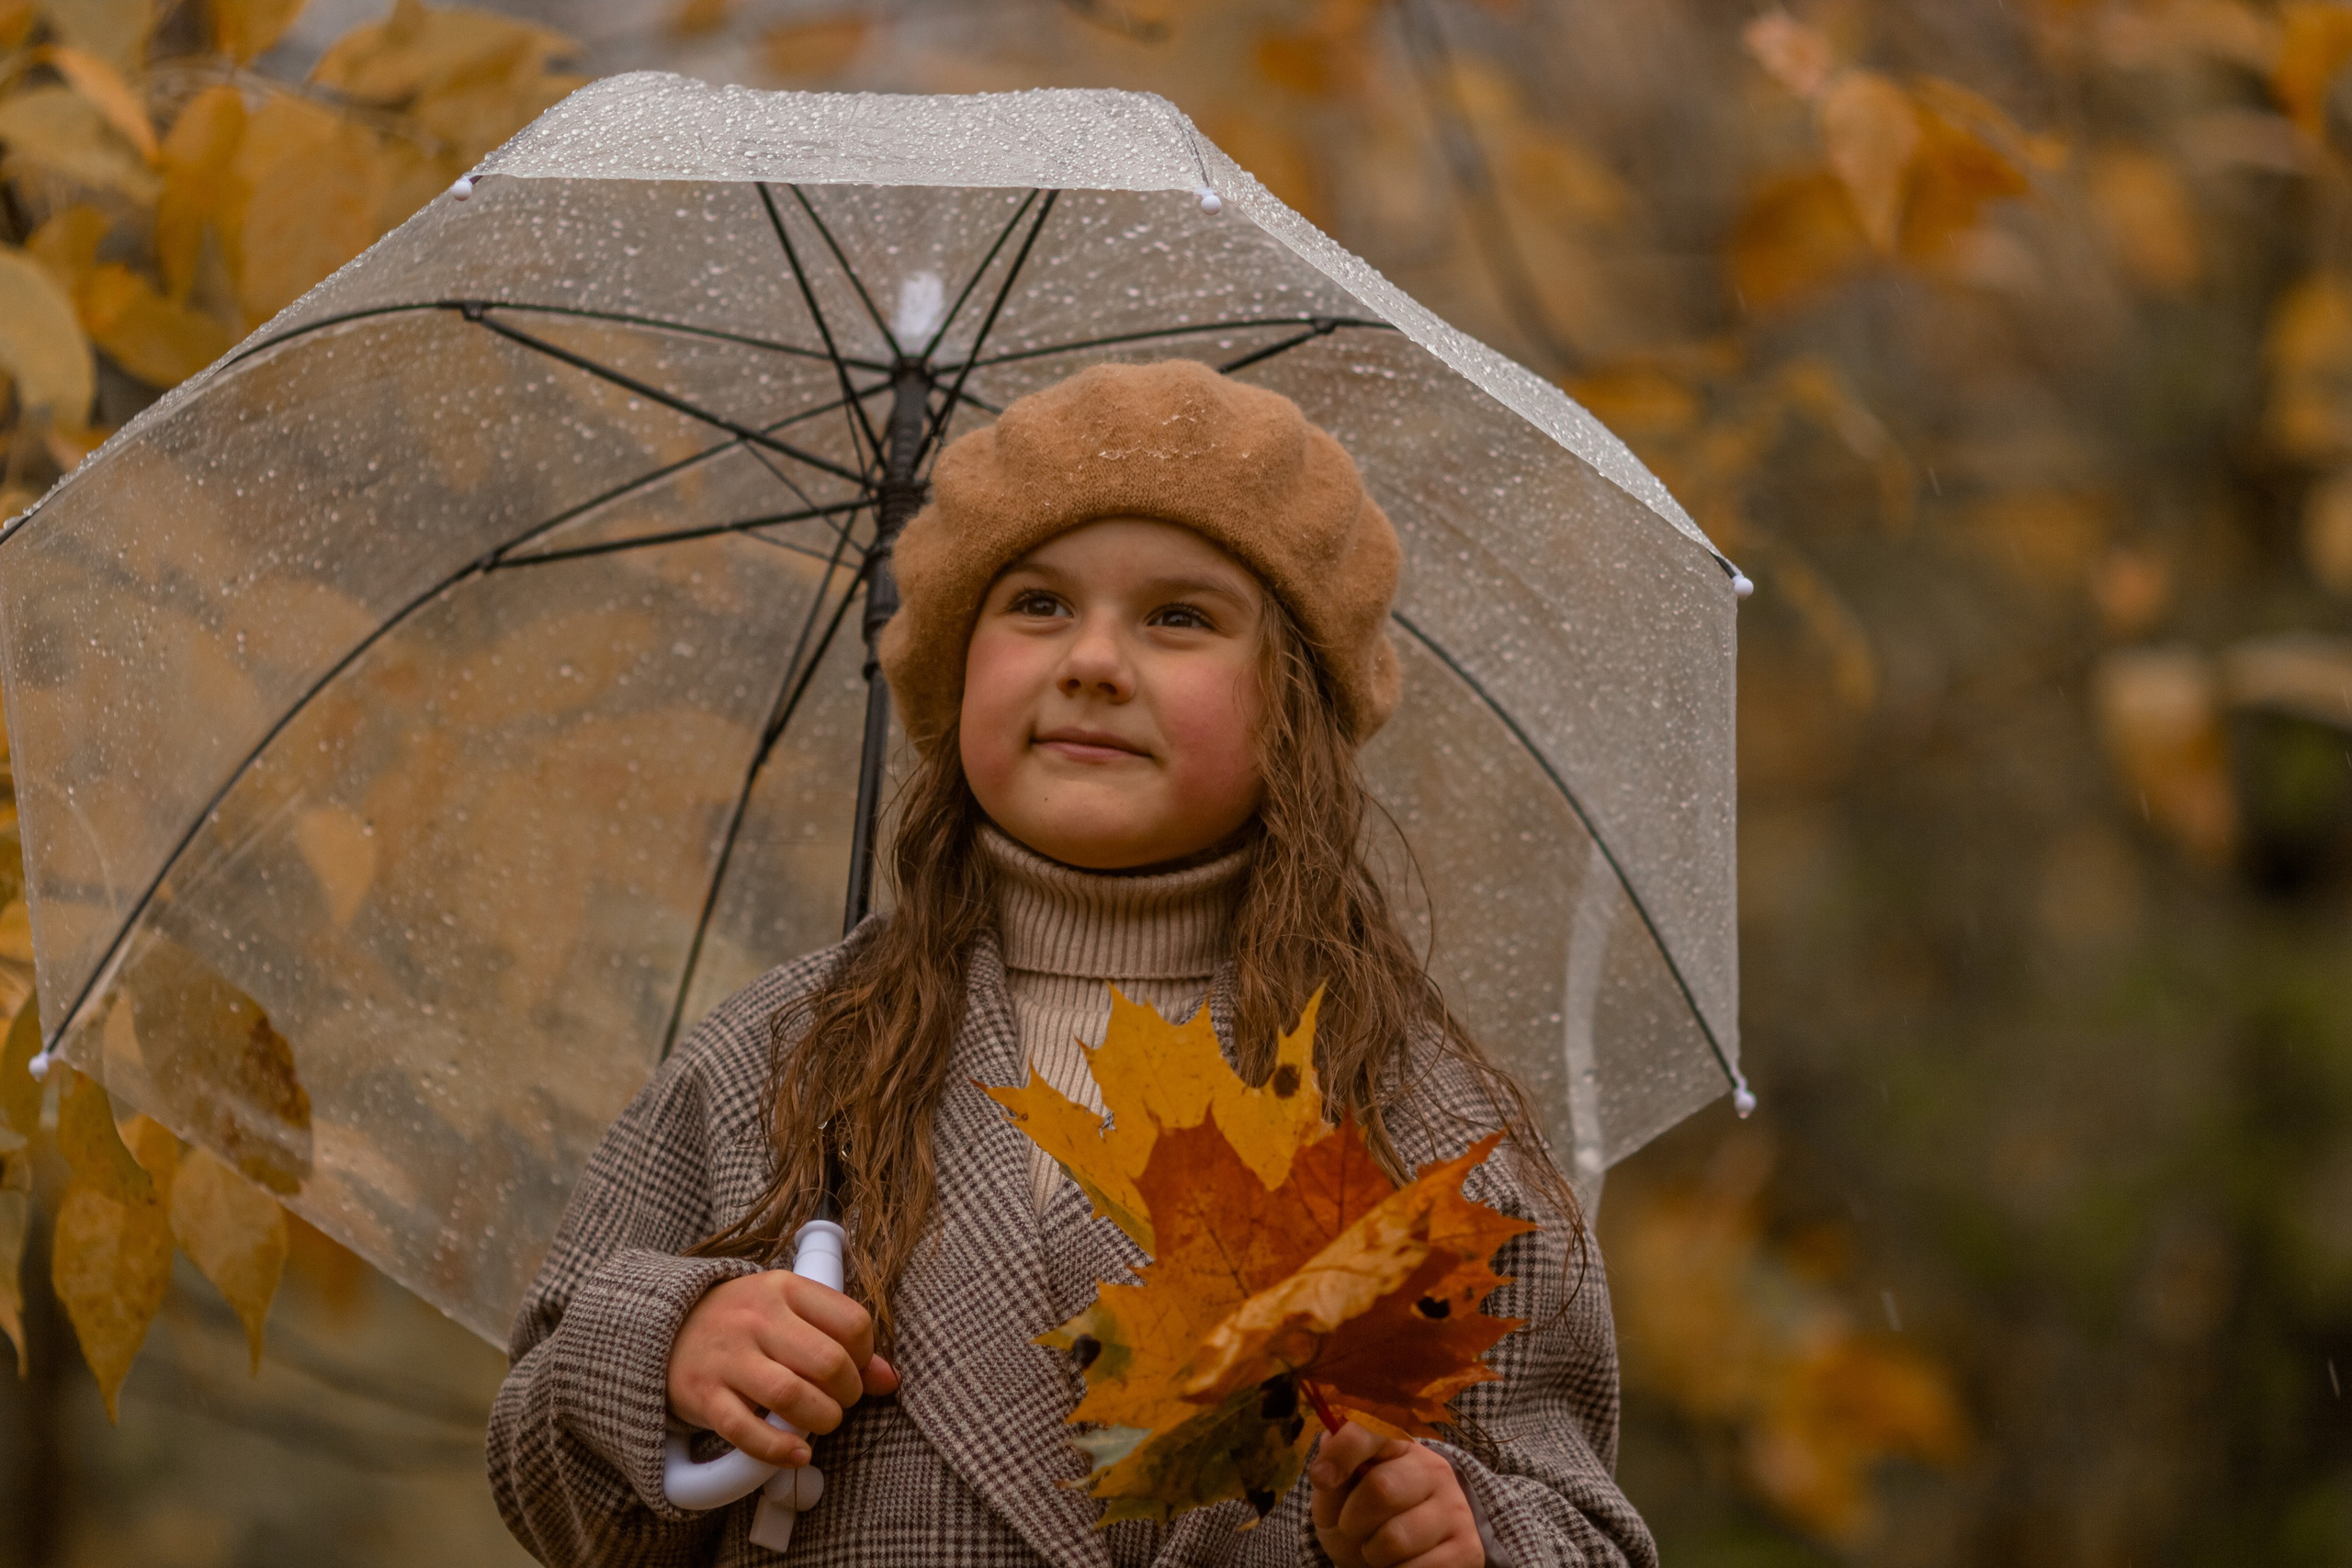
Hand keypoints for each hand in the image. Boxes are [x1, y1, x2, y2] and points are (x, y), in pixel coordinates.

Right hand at [665, 1270, 899, 1468]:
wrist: (662, 1326)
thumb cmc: (742, 1321)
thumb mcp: (789, 1311)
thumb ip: (838, 1336)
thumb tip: (888, 1379)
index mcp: (784, 1288)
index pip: (852, 1323)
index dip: (866, 1356)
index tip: (855, 1369)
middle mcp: (757, 1318)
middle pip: (828, 1363)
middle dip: (848, 1393)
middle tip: (839, 1401)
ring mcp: (727, 1357)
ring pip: (791, 1396)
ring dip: (821, 1419)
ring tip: (821, 1422)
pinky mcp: (703, 1395)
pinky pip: (746, 1430)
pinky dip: (778, 1449)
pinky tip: (797, 1453)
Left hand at [1308, 1422, 1483, 1567]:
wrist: (1400, 1562)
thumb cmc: (1364, 1523)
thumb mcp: (1338, 1501)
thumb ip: (1332, 1476)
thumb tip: (1330, 1437)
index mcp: (1398, 1446)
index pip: (1372, 1432)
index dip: (1342, 1452)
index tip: (1321, 1477)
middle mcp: (1434, 1469)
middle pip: (1381, 1488)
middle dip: (1352, 1521)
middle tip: (1352, 1530)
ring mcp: (1455, 1508)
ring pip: (1395, 1537)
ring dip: (1372, 1554)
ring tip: (1377, 1550)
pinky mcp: (1468, 1548)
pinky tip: (1400, 1565)